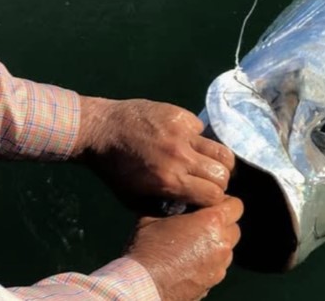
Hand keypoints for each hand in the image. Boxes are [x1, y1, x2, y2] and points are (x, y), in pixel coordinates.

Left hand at [76, 97, 235, 207]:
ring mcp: (182, 133)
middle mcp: (180, 156)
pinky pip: (202, 130)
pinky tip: (185, 142)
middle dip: (220, 182)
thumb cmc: (115, 170)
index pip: (213, 195)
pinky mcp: (181, 115)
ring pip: (222, 150)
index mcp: (169, 181)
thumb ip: (164, 207)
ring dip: (219, 161)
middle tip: (210, 182)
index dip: (213, 200)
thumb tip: (189, 209)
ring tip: (208, 163)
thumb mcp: (135, 199)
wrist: (102, 130)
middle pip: (223, 173)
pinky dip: (198, 139)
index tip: (207, 198)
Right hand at [128, 196, 242, 300]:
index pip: (236, 205)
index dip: (224, 202)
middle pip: (234, 227)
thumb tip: (174, 197)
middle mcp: (222, 244)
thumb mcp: (155, 216)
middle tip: (202, 223)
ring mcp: (219, 266)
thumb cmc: (147, 249)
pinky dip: (210, 262)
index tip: (208, 205)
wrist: (142, 286)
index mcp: (213, 222)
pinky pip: (219, 267)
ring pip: (228, 249)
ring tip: (195, 244)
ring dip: (217, 244)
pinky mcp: (212, 283)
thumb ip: (173, 204)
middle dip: (222, 224)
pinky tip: (191, 262)